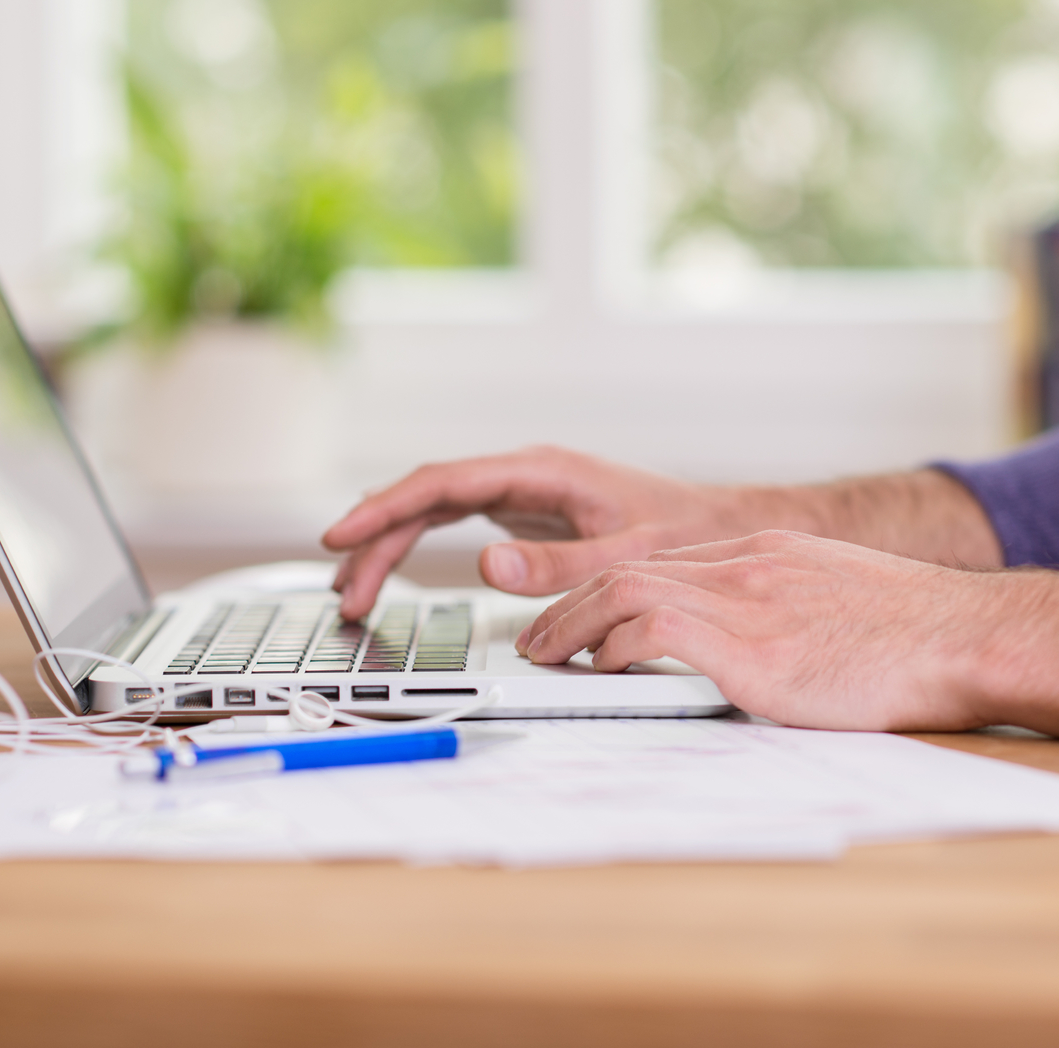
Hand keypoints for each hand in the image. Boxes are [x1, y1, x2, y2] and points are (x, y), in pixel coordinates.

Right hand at [322, 446, 803, 618]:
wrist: (721, 527)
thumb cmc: (685, 532)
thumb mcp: (627, 555)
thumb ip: (559, 563)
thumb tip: (486, 565)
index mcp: (539, 471)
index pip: (441, 483)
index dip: (385, 508)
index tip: (343, 534)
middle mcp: (521, 474)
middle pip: (425, 499)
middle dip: (377, 541)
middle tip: (343, 591)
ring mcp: (519, 492)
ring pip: (432, 511)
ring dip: (389, 547)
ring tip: (352, 592)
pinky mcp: (523, 514)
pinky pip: (451, 524)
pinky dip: (416, 547)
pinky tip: (391, 569)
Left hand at [516, 530, 1058, 732]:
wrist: (963, 635)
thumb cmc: (909, 630)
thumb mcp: (831, 595)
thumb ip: (776, 605)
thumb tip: (742, 641)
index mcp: (760, 553)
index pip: (659, 563)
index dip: (606, 590)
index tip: (578, 615)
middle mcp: (743, 566)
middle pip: (629, 570)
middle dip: (570, 604)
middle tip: (537, 637)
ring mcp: (746, 601)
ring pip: (626, 592)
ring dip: (573, 625)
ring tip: (544, 654)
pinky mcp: (752, 648)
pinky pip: (655, 632)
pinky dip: (615, 647)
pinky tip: (599, 669)